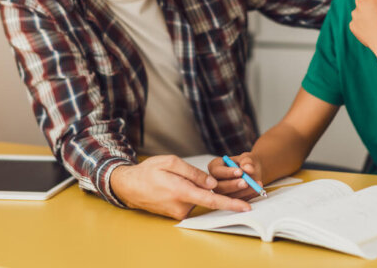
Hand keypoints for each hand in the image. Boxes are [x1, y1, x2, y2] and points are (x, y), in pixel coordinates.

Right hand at [110, 155, 250, 218]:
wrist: (129, 186)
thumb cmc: (149, 171)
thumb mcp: (171, 163)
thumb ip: (193, 173)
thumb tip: (213, 183)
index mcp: (181, 191)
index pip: (211, 200)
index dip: (231, 204)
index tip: (246, 207)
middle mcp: (182, 206)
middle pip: (211, 199)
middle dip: (230, 192)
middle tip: (247, 182)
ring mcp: (180, 212)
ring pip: (202, 200)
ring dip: (212, 192)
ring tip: (216, 179)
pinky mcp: (178, 213)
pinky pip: (194, 202)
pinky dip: (201, 194)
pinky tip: (195, 185)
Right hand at [208, 152, 263, 200]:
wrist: (253, 171)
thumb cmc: (246, 162)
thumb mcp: (247, 158)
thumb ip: (247, 161)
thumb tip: (248, 168)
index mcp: (215, 167)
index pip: (216, 171)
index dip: (227, 172)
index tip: (240, 172)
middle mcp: (216, 181)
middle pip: (219, 187)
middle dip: (233, 185)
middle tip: (246, 182)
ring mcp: (223, 192)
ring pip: (229, 196)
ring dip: (244, 192)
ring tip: (256, 185)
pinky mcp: (231, 201)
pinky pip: (238, 201)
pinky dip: (249, 196)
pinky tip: (257, 190)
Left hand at [349, 0, 376, 59]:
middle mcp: (360, 1)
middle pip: (362, 0)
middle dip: (367, 5)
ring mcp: (355, 14)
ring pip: (358, 12)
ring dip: (364, 16)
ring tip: (375, 25)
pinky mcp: (352, 25)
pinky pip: (356, 24)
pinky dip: (361, 27)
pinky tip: (371, 32)